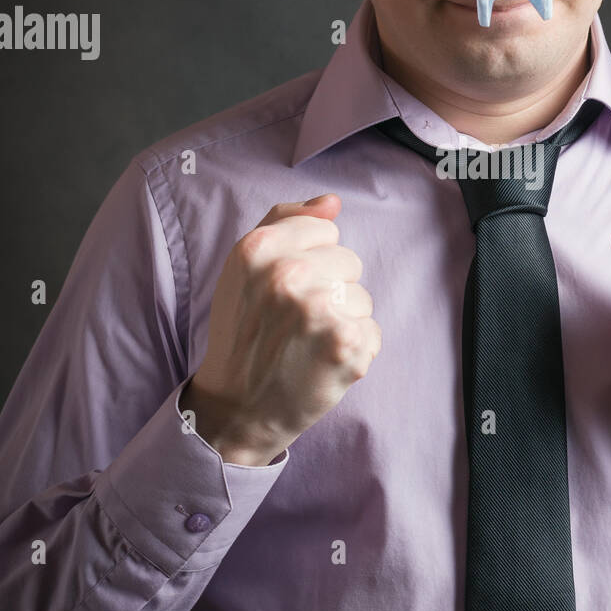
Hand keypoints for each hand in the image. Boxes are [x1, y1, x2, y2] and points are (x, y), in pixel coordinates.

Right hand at [183, 193, 380, 465]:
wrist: (238, 408)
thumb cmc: (244, 333)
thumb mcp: (244, 268)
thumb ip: (285, 222)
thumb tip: (332, 202)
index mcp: (258, 248)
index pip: (326, 230)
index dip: (310, 260)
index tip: (287, 289)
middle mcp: (287, 275)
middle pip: (349, 261)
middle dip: (329, 289)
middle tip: (295, 321)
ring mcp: (318, 311)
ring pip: (362, 296)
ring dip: (342, 320)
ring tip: (307, 343)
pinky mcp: (346, 345)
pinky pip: (372, 330)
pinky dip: (353, 349)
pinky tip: (322, 362)